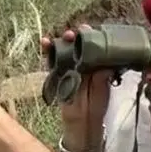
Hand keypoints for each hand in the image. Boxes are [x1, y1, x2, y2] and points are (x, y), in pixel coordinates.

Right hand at [41, 25, 110, 148]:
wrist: (84, 121)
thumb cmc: (96, 104)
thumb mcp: (103, 90)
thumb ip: (101, 77)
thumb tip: (105, 66)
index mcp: (96, 63)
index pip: (93, 45)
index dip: (90, 36)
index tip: (89, 30)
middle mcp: (83, 62)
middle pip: (77, 44)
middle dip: (75, 36)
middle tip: (74, 33)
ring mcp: (69, 67)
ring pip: (63, 50)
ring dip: (60, 40)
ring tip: (62, 36)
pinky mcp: (58, 74)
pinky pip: (51, 61)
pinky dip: (48, 51)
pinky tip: (45, 43)